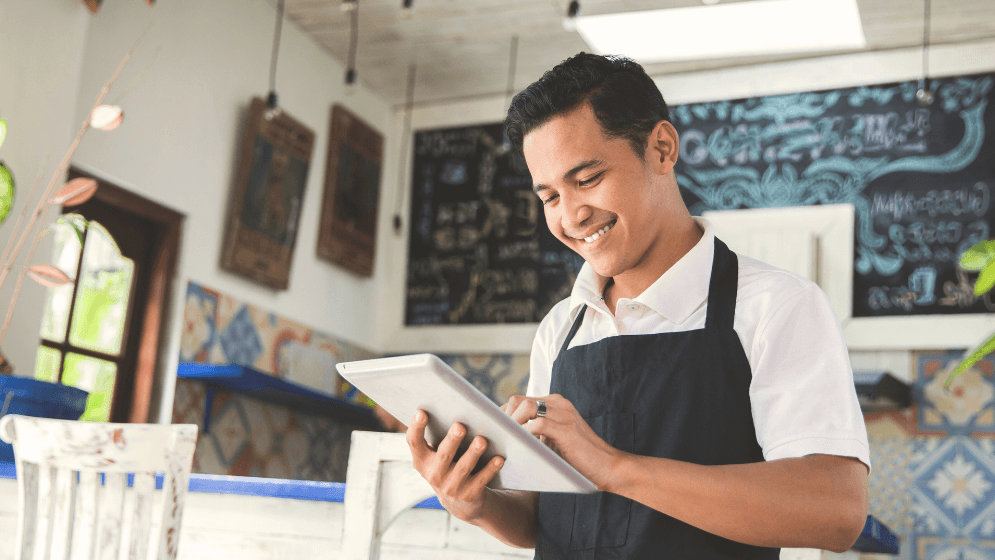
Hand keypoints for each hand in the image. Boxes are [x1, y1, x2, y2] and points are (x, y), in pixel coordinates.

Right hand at [406, 409, 504, 521]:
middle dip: (452, 440)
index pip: (414, 443)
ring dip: (473, 453)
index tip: (421, 412)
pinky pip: (481, 479)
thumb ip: (440, 435)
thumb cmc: (448, 465)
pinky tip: (499, 458)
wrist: (459, 502)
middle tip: (460, 425)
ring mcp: (451, 487)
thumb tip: (453, 404)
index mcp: (422, 460)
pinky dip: (490, 469)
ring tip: (482, 440)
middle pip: (444, 455)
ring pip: (464, 468)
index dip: (416, 428)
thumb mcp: (437, 455)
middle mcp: (434, 475)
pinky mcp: (469, 495)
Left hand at [502, 394, 620, 491]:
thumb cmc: (579, 459)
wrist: (608, 467)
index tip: (495, 431)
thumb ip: (536, 433)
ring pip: (526, 408)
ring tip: (507, 442)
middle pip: (518, 400)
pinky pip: (537, 425)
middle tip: (497, 438)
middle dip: (503, 419)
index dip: (504, 415)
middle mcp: (558, 403)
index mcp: (555, 404)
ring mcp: (563, 413)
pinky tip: (521, 447)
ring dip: (512, 425)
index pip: (519, 400)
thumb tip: (508, 438)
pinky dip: (525, 435)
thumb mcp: (553, 440)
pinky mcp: (566, 428)